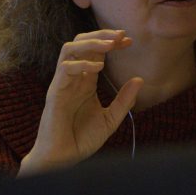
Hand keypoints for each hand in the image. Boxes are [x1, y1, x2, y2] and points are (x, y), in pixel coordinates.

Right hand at [20, 29, 141, 174]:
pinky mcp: (55, 93)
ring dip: (91, 43)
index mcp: (85, 82)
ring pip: (70, 49)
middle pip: (81, 43)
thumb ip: (124, 101)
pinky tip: (98, 68)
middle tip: (121, 35)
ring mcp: (62, 83)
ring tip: (110, 45)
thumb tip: (140, 79)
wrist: (63, 159)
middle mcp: (73, 78)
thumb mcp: (110, 120)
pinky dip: (82, 65)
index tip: (130, 41)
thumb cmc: (81, 140)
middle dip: (102, 35)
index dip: (112, 42)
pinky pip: (64, 69)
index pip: (96, 52)